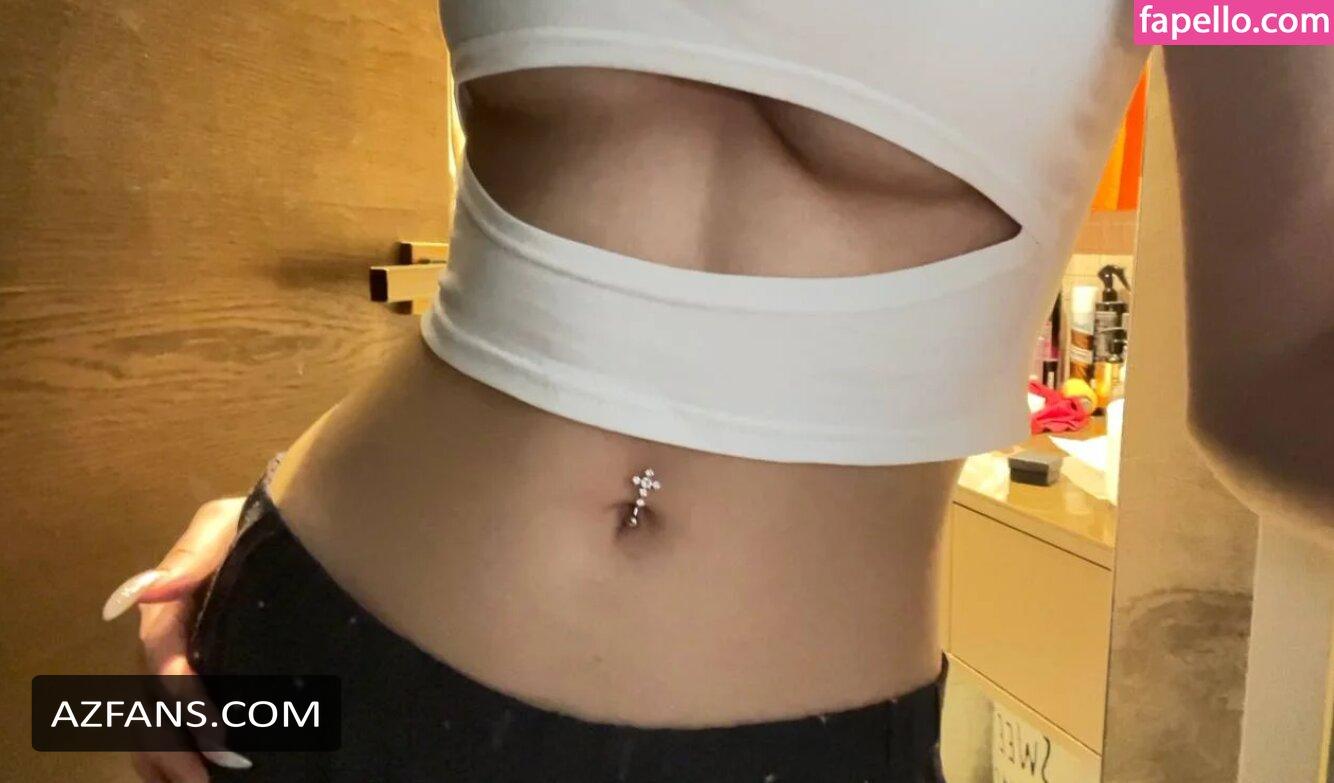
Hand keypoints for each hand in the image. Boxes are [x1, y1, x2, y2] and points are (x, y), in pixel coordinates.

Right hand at [103, 497, 252, 780]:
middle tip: (202, 778)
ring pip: (154, 721)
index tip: (211, 732)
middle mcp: (167, 642)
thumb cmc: (255, 525)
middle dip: (172, 743)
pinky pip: (173, 725)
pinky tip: (189, 778)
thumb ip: (192, 555)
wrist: (288, 529)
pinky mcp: (204, 678)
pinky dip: (174, 756)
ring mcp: (182, 662)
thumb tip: (147, 592)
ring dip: (168, 757)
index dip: (181, 698)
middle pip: (152, 701)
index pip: (163, 659)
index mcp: (168, 609)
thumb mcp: (225, 524)